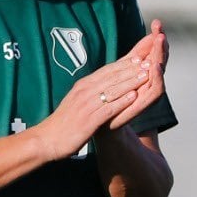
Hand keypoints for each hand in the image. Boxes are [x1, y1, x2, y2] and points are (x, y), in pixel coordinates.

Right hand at [30, 53, 151, 160]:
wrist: (47, 139)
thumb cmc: (66, 120)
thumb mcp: (78, 99)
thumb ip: (91, 89)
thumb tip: (106, 80)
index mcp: (84, 85)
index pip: (107, 70)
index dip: (125, 63)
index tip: (140, 56)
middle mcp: (85, 91)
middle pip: (112, 76)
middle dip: (132, 68)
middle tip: (149, 60)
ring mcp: (87, 105)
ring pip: (112, 89)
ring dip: (130, 81)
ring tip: (146, 75)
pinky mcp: (89, 120)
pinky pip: (108, 108)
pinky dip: (122, 101)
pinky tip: (134, 97)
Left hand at [107, 20, 168, 129]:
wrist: (99, 125)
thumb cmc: (110, 99)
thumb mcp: (121, 73)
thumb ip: (135, 57)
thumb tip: (149, 37)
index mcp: (144, 75)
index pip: (153, 52)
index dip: (155, 38)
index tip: (156, 23)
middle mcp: (149, 83)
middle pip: (160, 60)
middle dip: (160, 44)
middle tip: (161, 31)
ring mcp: (148, 94)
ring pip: (159, 72)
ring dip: (160, 56)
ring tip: (160, 41)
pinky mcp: (143, 106)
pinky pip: (155, 91)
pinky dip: (156, 78)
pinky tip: (154, 66)